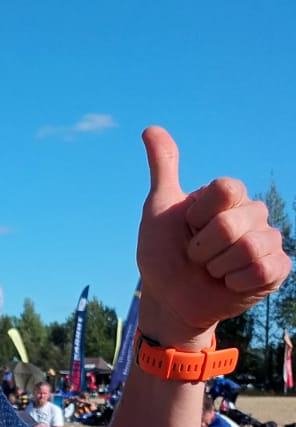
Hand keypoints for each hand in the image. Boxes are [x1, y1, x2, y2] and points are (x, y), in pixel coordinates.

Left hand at [137, 127, 289, 345]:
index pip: (226, 189)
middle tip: (197, 256)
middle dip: (202, 248)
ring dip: (217, 267)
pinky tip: (229, 283)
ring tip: (212, 271)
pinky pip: (261, 271)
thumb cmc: (164, 253)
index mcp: (230, 197)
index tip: (188, 226)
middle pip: (232, 223)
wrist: (169, 298)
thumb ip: (163, 169)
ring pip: (248, 248)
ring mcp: (268, 242)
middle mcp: (254, 214)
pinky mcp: (275, 270)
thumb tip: (150, 128)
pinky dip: (235, 282)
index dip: (198, 215)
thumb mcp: (159, 209)